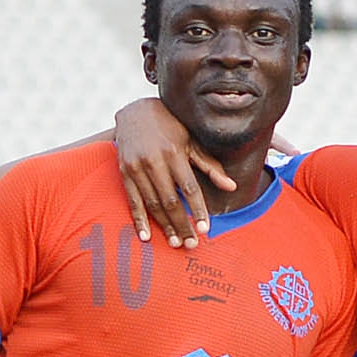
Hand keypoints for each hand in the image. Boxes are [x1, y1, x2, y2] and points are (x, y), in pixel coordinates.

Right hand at [114, 98, 235, 248]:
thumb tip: (232, 187)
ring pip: (152, 204)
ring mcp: (137, 167)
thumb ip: (210, 166)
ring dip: (164, 226)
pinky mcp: (124, 172)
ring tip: (175, 243)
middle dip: (182, 224)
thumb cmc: (169, 127)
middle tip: (191, 244)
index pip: (189, 187)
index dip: (197, 210)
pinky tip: (146, 236)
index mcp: (174, 152)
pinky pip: (132, 200)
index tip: (204, 229)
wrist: (135, 111)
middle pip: (171, 200)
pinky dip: (139, 220)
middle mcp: (154, 160)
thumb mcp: (191, 142)